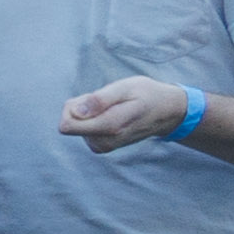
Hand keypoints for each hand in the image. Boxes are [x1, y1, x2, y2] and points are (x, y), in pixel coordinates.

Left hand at [63, 75, 189, 153]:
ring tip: (113, 106)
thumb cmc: (145, 94)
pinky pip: (84, 130)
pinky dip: (93, 118)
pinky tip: (112, 114)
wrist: (165, 112)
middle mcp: (104, 142)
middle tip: (107, 100)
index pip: (67, 125)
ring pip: (77, 125)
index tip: (90, 99)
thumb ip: (99, 100)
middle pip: (70, 123)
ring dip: (90, 112)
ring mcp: (104, 146)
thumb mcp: (125, 88)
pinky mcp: (102, 146)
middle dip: (82, 107)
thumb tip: (75, 113)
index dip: (72, 107)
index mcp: (109, 127)